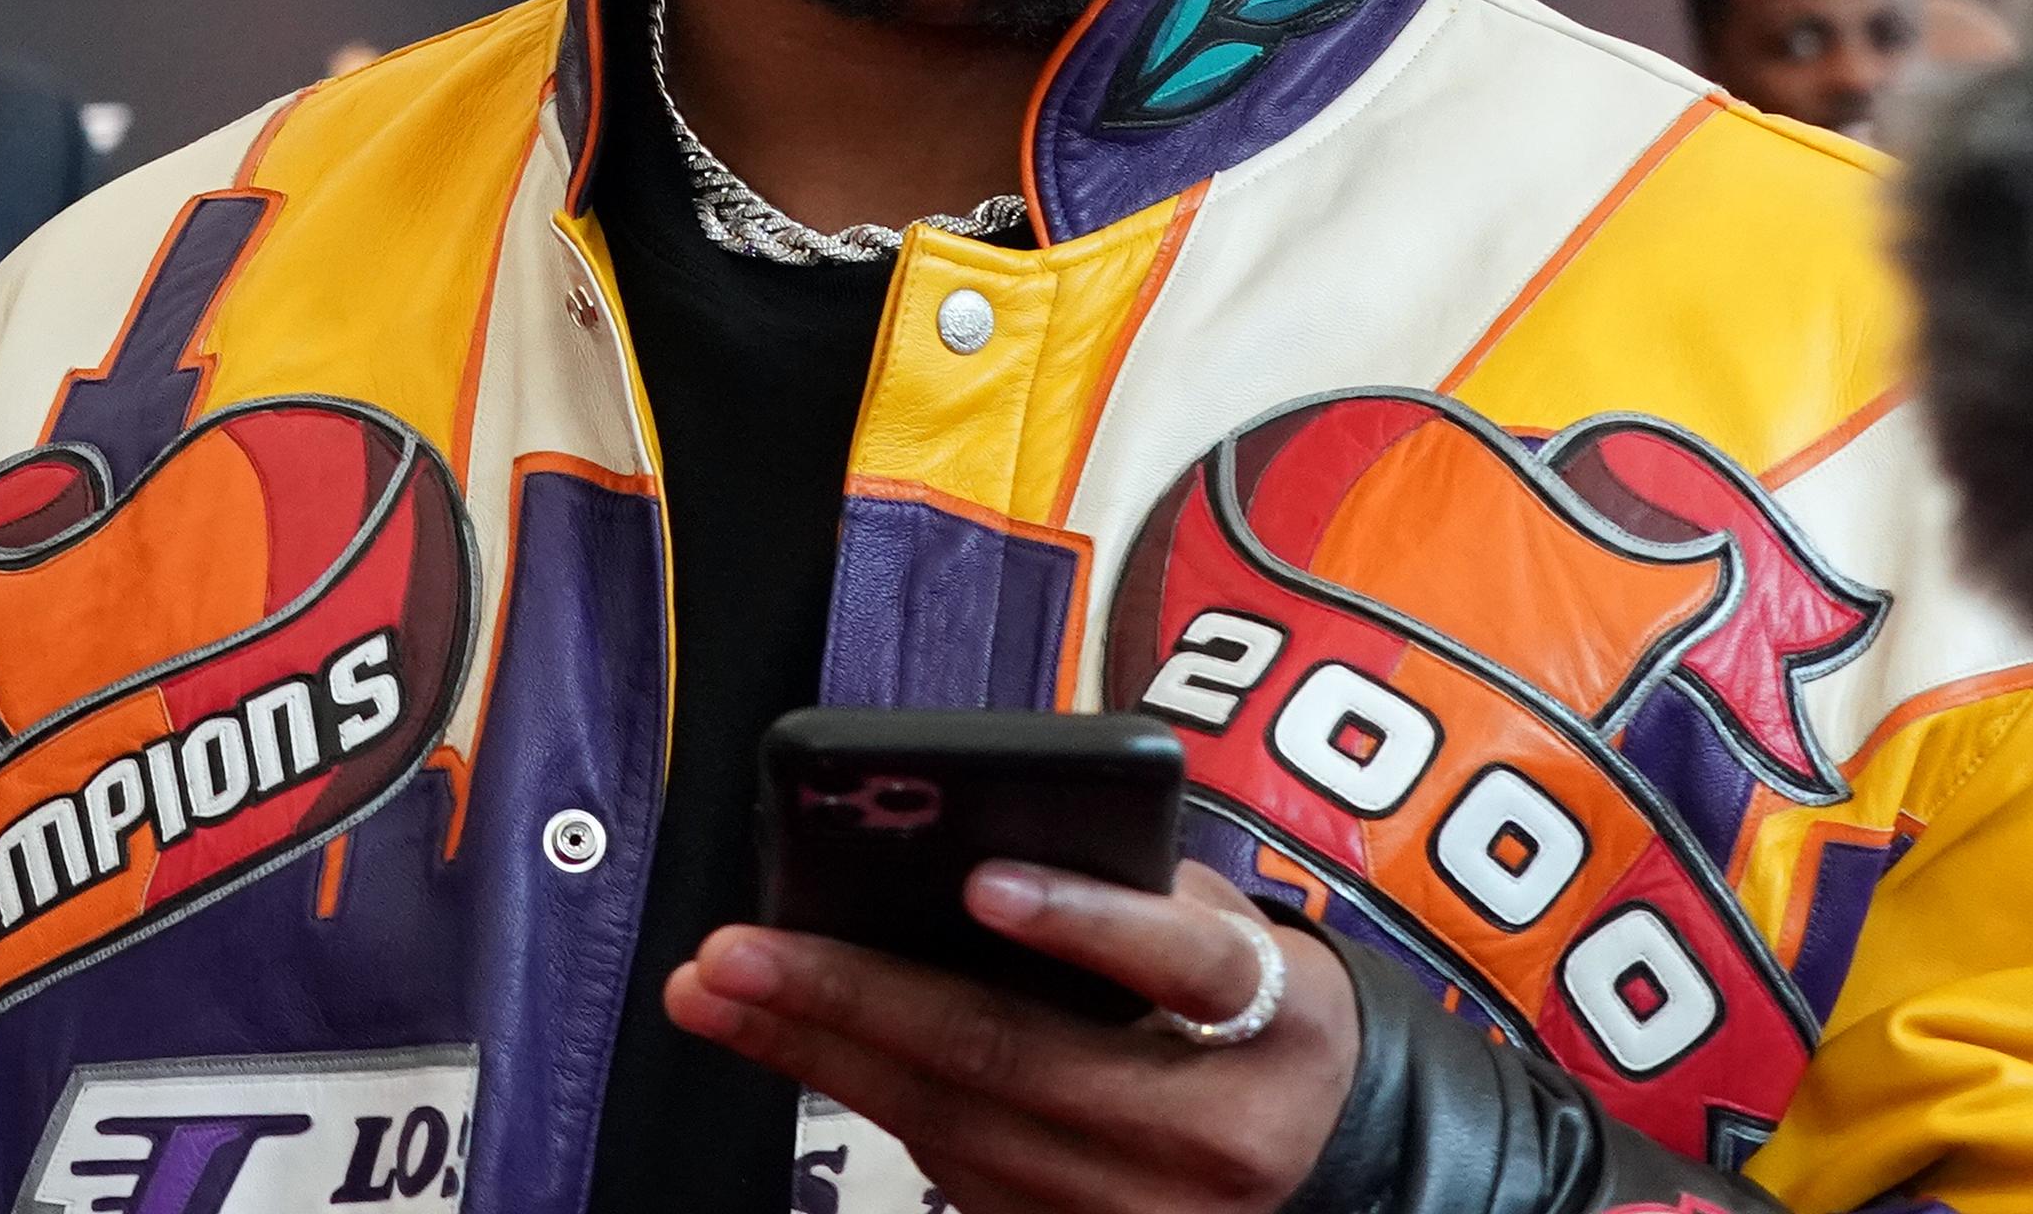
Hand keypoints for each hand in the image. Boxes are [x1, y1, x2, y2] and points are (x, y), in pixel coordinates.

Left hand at [665, 859, 1359, 1213]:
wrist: (1312, 1141)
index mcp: (1280, 1021)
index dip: (1084, 922)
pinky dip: (867, 1103)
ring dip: (820, 1056)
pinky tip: (795, 1049)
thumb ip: (1133, 892)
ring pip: (957, 1129)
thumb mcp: (1227, 926)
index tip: (984, 882)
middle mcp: (1220, 1137)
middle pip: (1016, 1059)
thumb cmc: (1240, 998)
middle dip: (857, 996)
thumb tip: (959, 853)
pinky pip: (953, 1179)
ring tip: (720, 992)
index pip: (1186, 960)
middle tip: (740, 950)